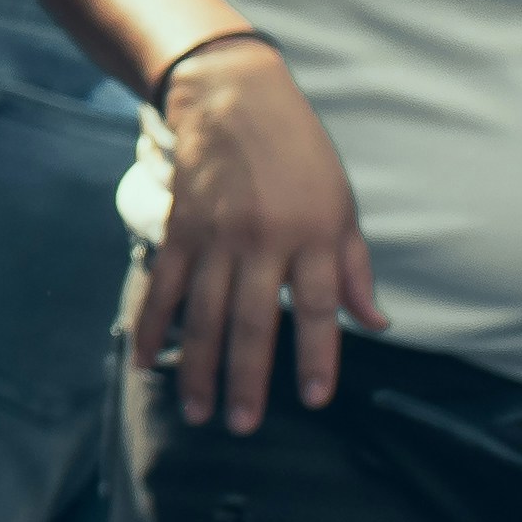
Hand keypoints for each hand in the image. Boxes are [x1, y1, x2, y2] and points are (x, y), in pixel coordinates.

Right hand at [131, 37, 378, 432]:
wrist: (233, 97)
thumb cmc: (299, 153)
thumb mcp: (342, 205)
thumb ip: (353, 268)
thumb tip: (374, 324)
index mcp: (313, 235)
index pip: (318, 307)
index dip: (318, 355)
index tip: (313, 397)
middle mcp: (263, 239)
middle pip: (253, 321)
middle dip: (247, 378)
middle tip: (241, 425)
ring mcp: (216, 235)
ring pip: (204, 312)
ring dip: (199, 366)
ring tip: (198, 411)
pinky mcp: (180, 229)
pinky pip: (165, 286)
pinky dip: (153, 325)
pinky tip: (148, 361)